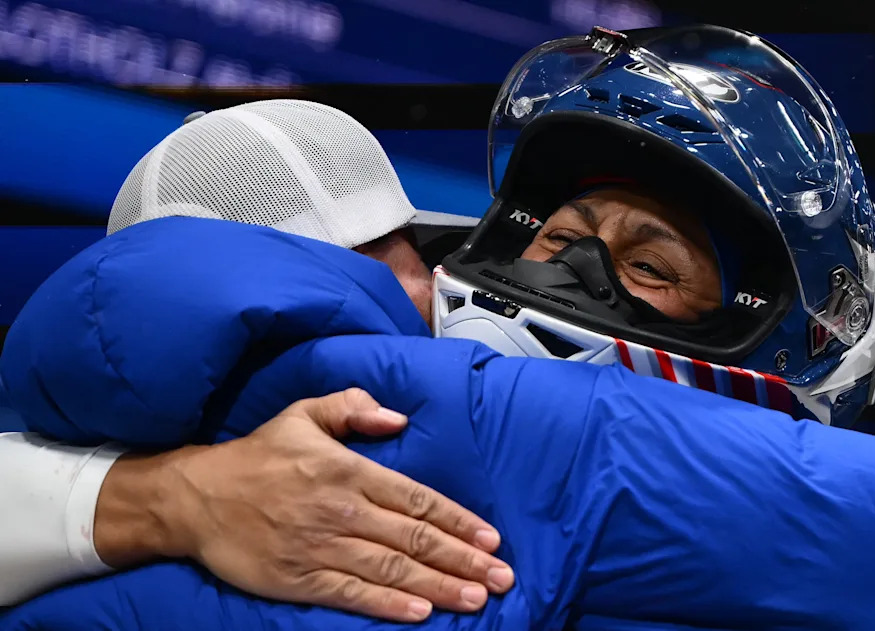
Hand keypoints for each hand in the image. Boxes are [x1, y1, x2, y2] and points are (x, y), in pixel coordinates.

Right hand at [94, 389, 513, 621]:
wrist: (197, 496)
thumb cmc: (257, 454)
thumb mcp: (303, 413)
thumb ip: (353, 407)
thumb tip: (397, 418)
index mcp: (347, 470)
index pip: (417, 498)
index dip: (457, 520)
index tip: (490, 538)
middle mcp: (342, 510)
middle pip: (414, 538)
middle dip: (462, 559)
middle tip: (500, 577)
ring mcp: (321, 547)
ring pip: (392, 569)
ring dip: (438, 586)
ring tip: (476, 598)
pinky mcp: (300, 578)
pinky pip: (352, 594)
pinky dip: (388, 606)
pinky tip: (421, 613)